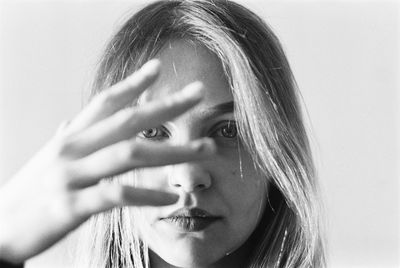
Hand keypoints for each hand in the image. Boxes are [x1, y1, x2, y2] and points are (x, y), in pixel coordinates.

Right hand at [0, 59, 215, 262]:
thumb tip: (73, 118)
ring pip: (130, 154)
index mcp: (70, 137)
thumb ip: (66, 137)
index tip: (159, 67)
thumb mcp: (48, 159)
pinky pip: (117, 195)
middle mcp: (72, 149)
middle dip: (167, 106)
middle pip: (127, 120)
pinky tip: (172, 198)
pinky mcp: (70, 207)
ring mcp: (71, 176)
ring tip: (205, 149)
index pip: (105, 101)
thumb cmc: (29, 192)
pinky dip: (149, 195)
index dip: (133, 83)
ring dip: (173, 151)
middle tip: (199, 93)